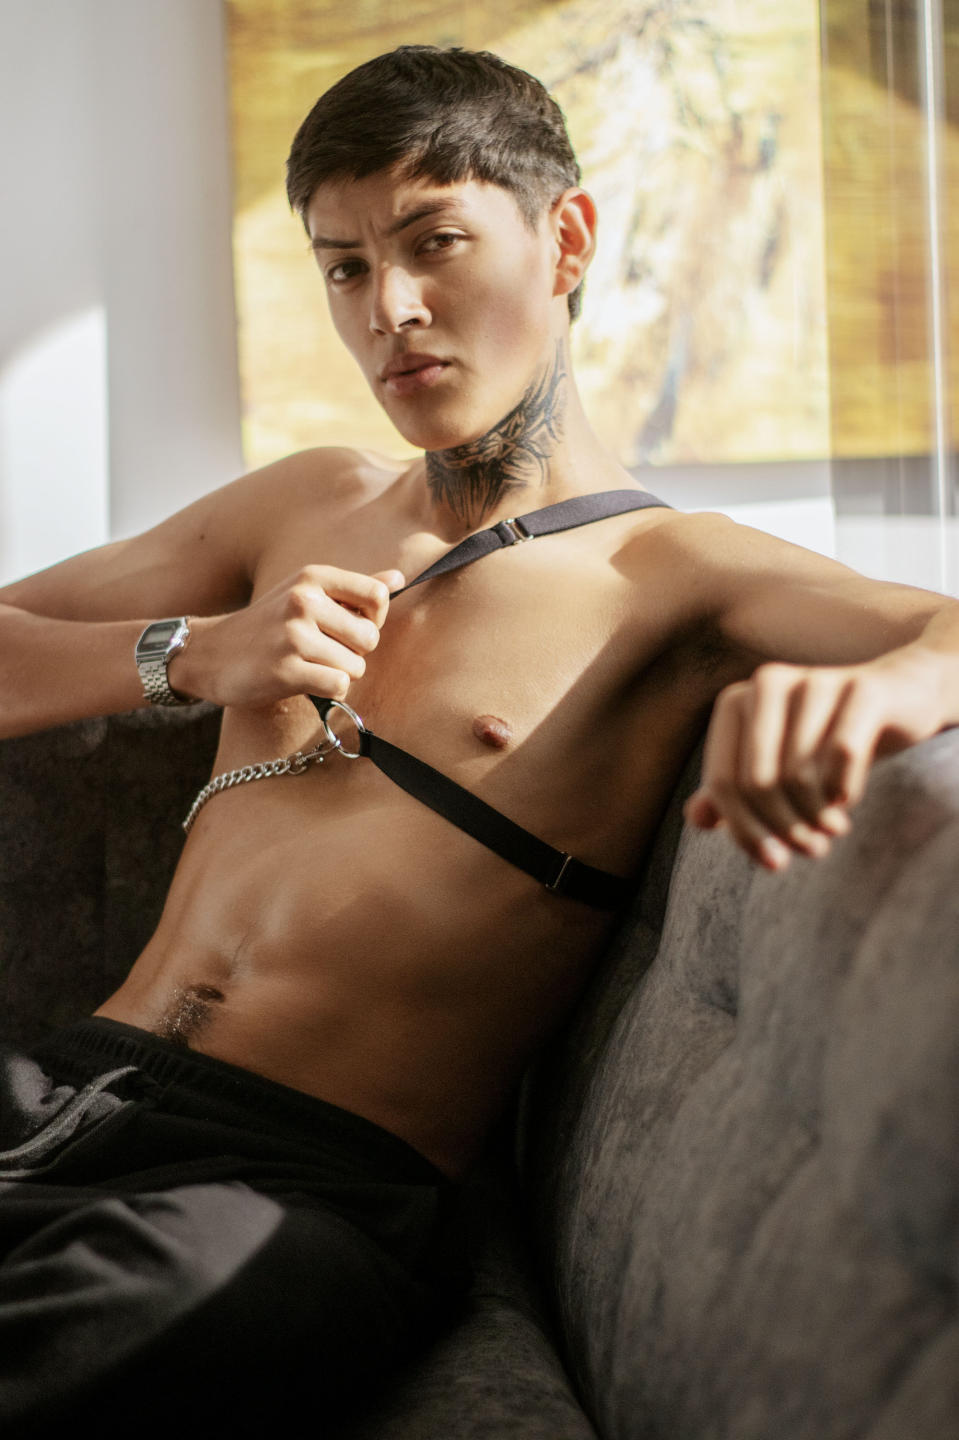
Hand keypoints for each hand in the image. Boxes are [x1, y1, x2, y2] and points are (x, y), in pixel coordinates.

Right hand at [169, 565, 404, 708]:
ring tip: (309, 666)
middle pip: (370, 637)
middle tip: (323, 653)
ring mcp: (293, 636)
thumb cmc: (265, 625)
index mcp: (313, 578)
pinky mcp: (285, 670)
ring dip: (339, 674)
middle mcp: (304, 601)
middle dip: (354, 653)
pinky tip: (305, 682)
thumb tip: (400, 577)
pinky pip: (338, 686)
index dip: (373, 618)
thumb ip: (353, 588)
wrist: (209, 654)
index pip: (378, 595)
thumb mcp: (303, 594)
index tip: (350, 627)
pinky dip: (328, 690)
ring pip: (356, 666)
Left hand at [684, 651, 944, 869]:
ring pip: (798, 775)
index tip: (773, 863)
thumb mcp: (772, 762)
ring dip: (815, 819)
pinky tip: (847, 803)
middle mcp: (766, 683)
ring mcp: (814, 681)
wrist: (898, 697)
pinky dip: (844, 792)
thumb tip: (695, 820)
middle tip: (811, 851)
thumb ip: (730, 790)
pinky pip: (843, 756)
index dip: (744, 832)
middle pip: (757, 783)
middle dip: (782, 829)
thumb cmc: (823, 739)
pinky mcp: (862, 689)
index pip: (722, 783)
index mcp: (733, 702)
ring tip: (831, 831)